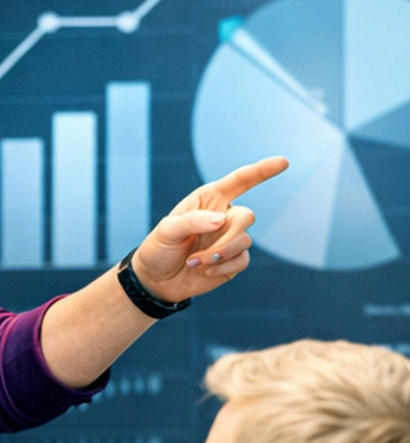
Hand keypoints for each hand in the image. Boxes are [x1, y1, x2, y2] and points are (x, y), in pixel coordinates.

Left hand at [128, 156, 286, 305]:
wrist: (157, 280)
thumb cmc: (159, 249)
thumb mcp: (166, 231)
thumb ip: (192, 221)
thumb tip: (222, 219)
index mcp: (209, 199)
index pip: (241, 180)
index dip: (263, 170)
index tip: (284, 162)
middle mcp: (224, 215)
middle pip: (247, 217)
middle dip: (227, 237)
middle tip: (201, 255)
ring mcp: (230, 238)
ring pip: (245, 241)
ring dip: (219, 255)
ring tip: (194, 263)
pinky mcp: (233, 260)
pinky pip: (242, 260)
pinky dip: (223, 268)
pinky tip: (205, 271)